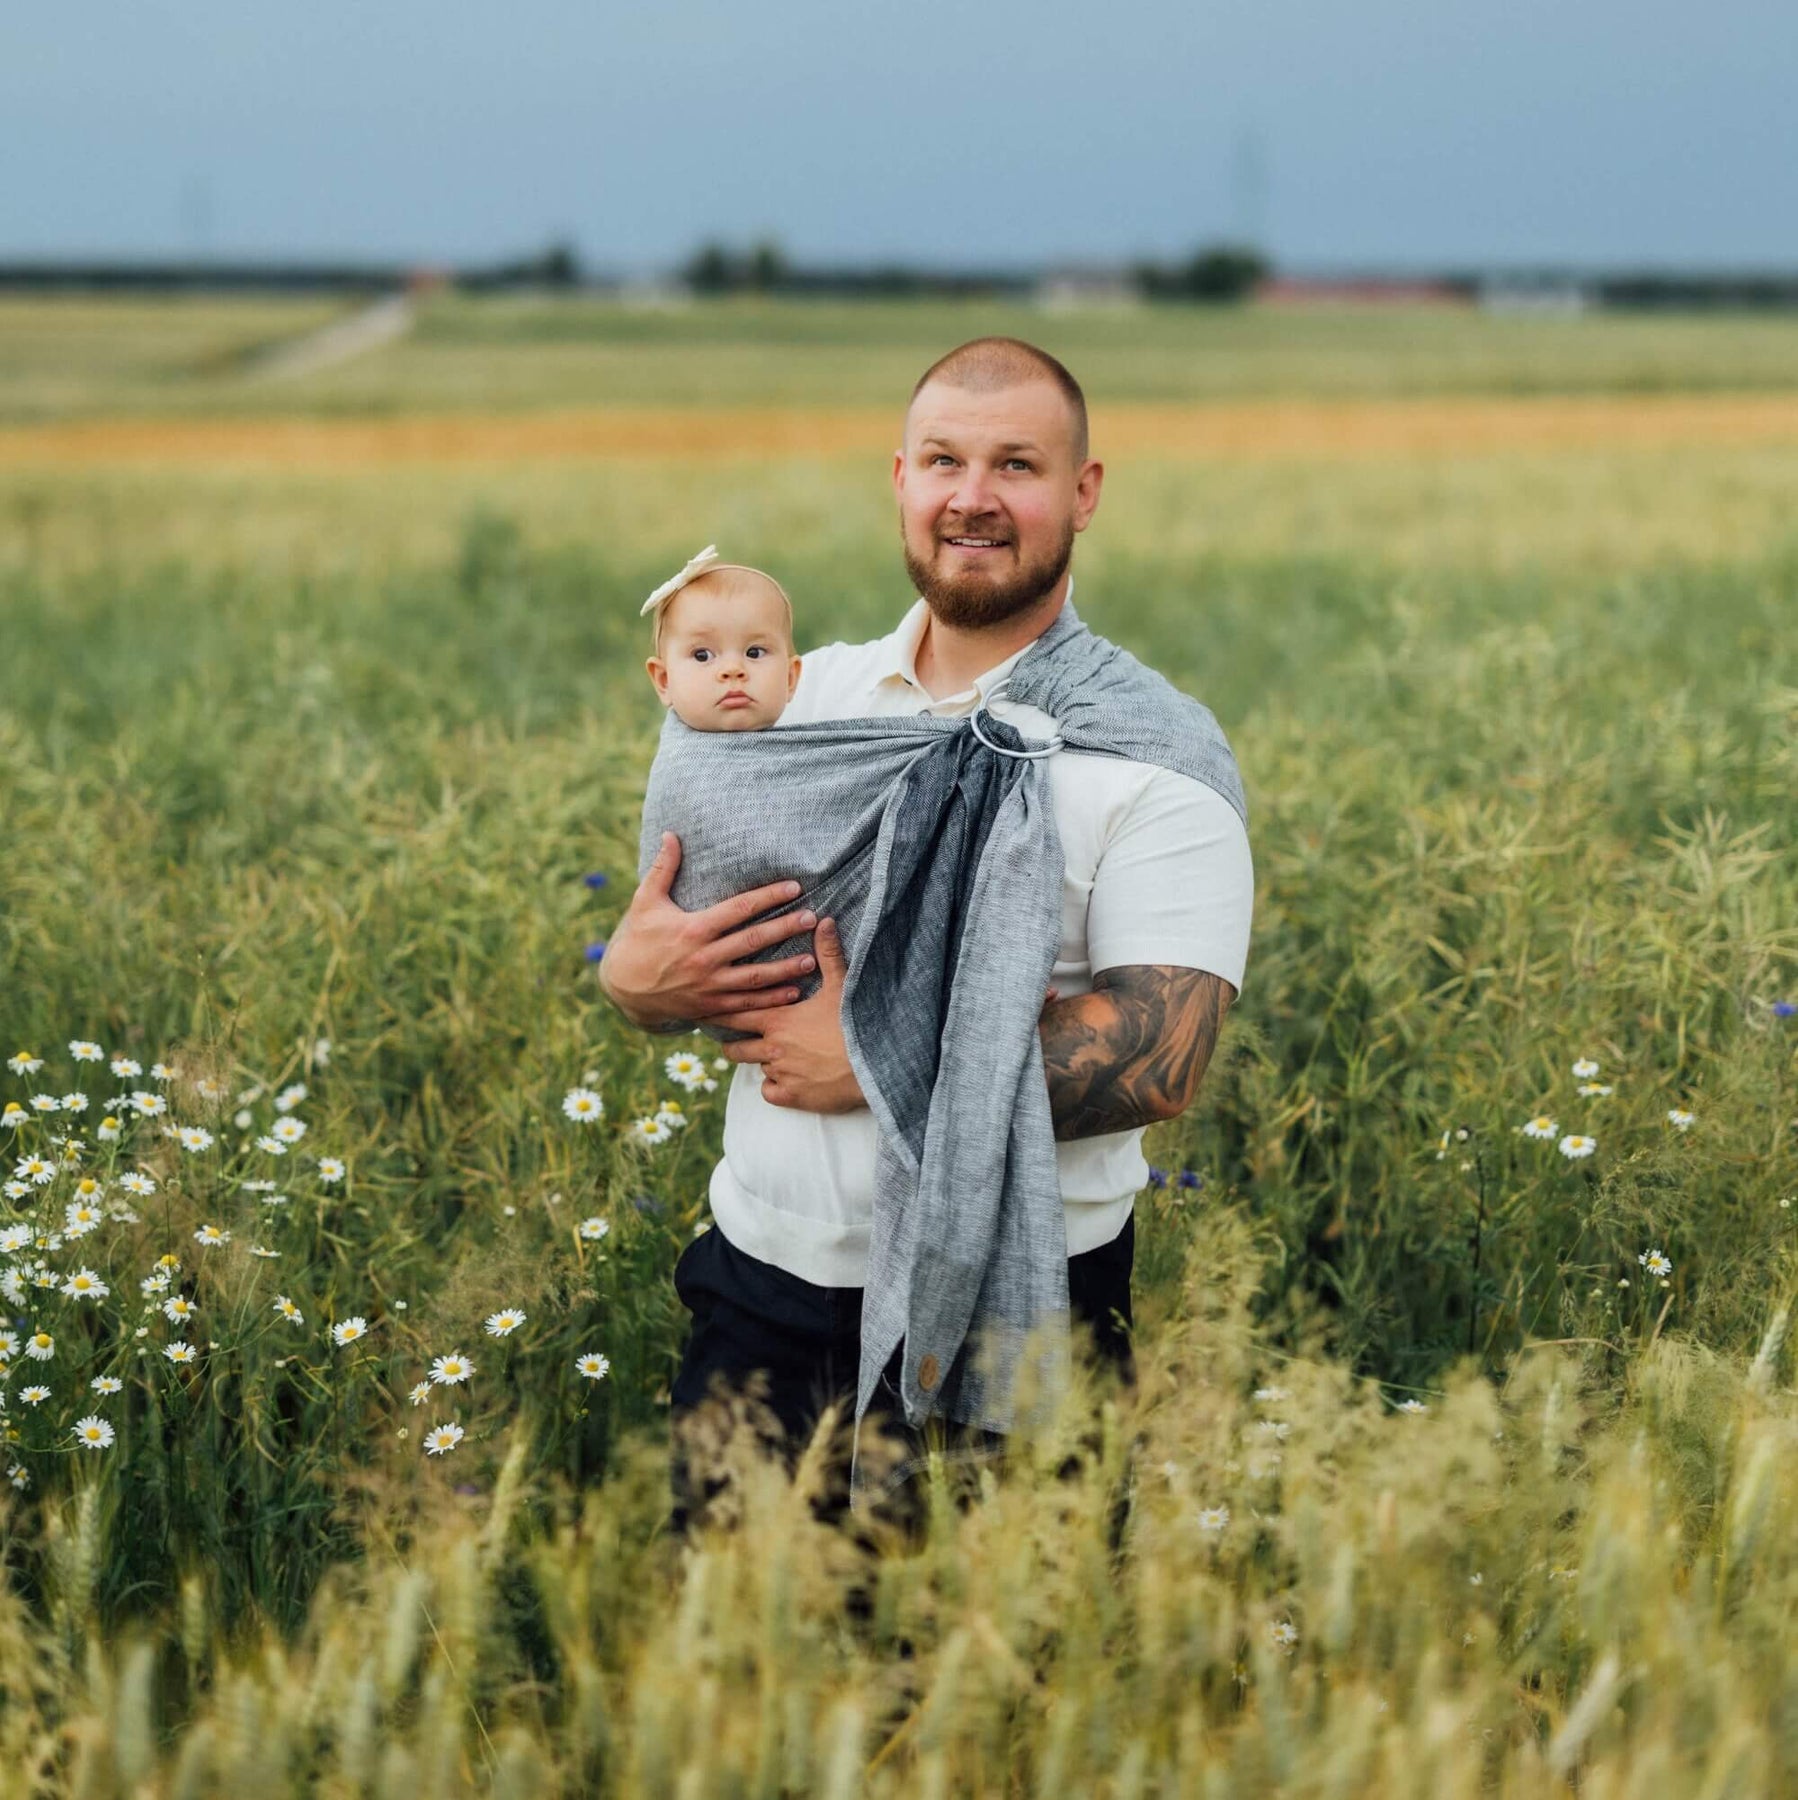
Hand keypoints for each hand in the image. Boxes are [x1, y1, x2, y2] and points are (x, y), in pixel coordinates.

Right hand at [598, 832, 818, 1028]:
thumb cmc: (636, 940)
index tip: (794, 887)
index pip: (739, 908)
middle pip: (753, 940)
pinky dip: (770, 1000)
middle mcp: (703, 957)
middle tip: (812, 918)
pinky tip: (793, 993)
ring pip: (754, 977)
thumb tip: (670, 834)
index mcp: (693, 928)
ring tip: (811, 960)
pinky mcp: (709, 1007)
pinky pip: (745, 1004)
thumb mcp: (644, 902)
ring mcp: (708, 985)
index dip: (768, 896)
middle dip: (785, 928)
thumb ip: (663, 869)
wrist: (621, 988)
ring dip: (785, 969)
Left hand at [709, 918, 865, 1112]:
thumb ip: (828, 954)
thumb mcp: (841, 986)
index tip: (706, 1010)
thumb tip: (825, 920)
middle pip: (735, 1048)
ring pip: (755, 1068)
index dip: (720, 1012)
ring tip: (766, 1054)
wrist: (874, 1066)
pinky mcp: (791, 1097)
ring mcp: (780, 1074)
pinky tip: (782, 1078)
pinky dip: (772, 1086)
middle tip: (732, 1037)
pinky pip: (767, 1092)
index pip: (735, 1014)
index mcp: (778, 1019)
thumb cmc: (855, 1024)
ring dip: (760, 1061)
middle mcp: (772, 1048)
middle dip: (732, 1042)